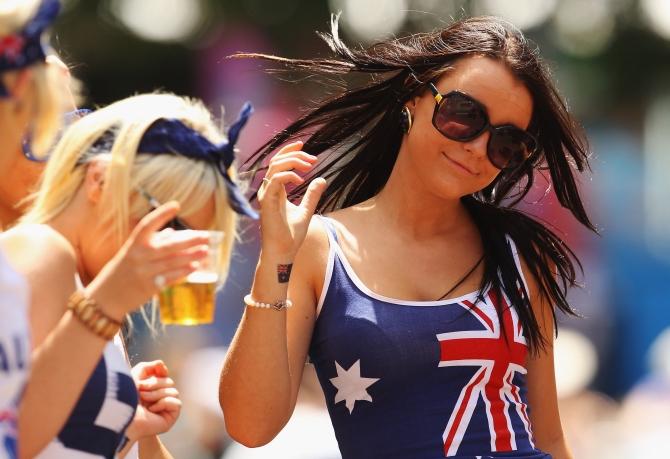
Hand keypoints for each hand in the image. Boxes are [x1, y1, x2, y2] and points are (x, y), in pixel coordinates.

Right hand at [85, 202, 209, 319]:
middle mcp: (138, 256)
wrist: (105, 299)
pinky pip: (170, 277)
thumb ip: (151, 242)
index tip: (176, 205)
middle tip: (206, 236)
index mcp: (133, 244)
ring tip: (205, 250)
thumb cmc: (121, 271)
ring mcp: (144, 272)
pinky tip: (195, 266)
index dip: (161, 214)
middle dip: (190, 240)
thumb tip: (172, 232)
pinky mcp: (149, 287)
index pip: (147, 224)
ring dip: (191, 256)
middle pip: (168, 246)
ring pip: (173, 262)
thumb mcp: (130, 253)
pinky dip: (183, 272)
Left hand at [126, 360, 181, 439]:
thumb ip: (147, 367)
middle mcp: (158, 399)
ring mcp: (165, 409)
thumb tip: (162, 364)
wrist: (121, 416)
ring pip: (174, 392)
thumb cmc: (124, 398)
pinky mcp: (170, 418)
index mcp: (149, 390)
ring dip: (157, 394)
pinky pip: (176, 403)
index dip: (162, 372)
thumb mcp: (134, 376)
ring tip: (145, 402)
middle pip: (169, 382)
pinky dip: (163, 403)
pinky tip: (152, 411)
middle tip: (141, 392)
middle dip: (154, 384)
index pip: (164, 376)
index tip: (159, 369)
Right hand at [258, 141, 326, 258]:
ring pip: (275, 167)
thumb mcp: (307, 210)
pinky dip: (288, 176)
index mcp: (275, 191)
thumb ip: (312, 195)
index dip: (289, 151)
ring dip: (293, 162)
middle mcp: (268, 191)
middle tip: (313, 158)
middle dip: (294, 154)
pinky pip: (274, 181)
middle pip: (275, 161)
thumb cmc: (291, 236)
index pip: (278, 163)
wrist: (283, 252)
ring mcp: (266, 196)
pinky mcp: (266, 202)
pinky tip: (302, 180)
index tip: (304, 145)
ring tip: (309, 165)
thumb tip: (322, 179)